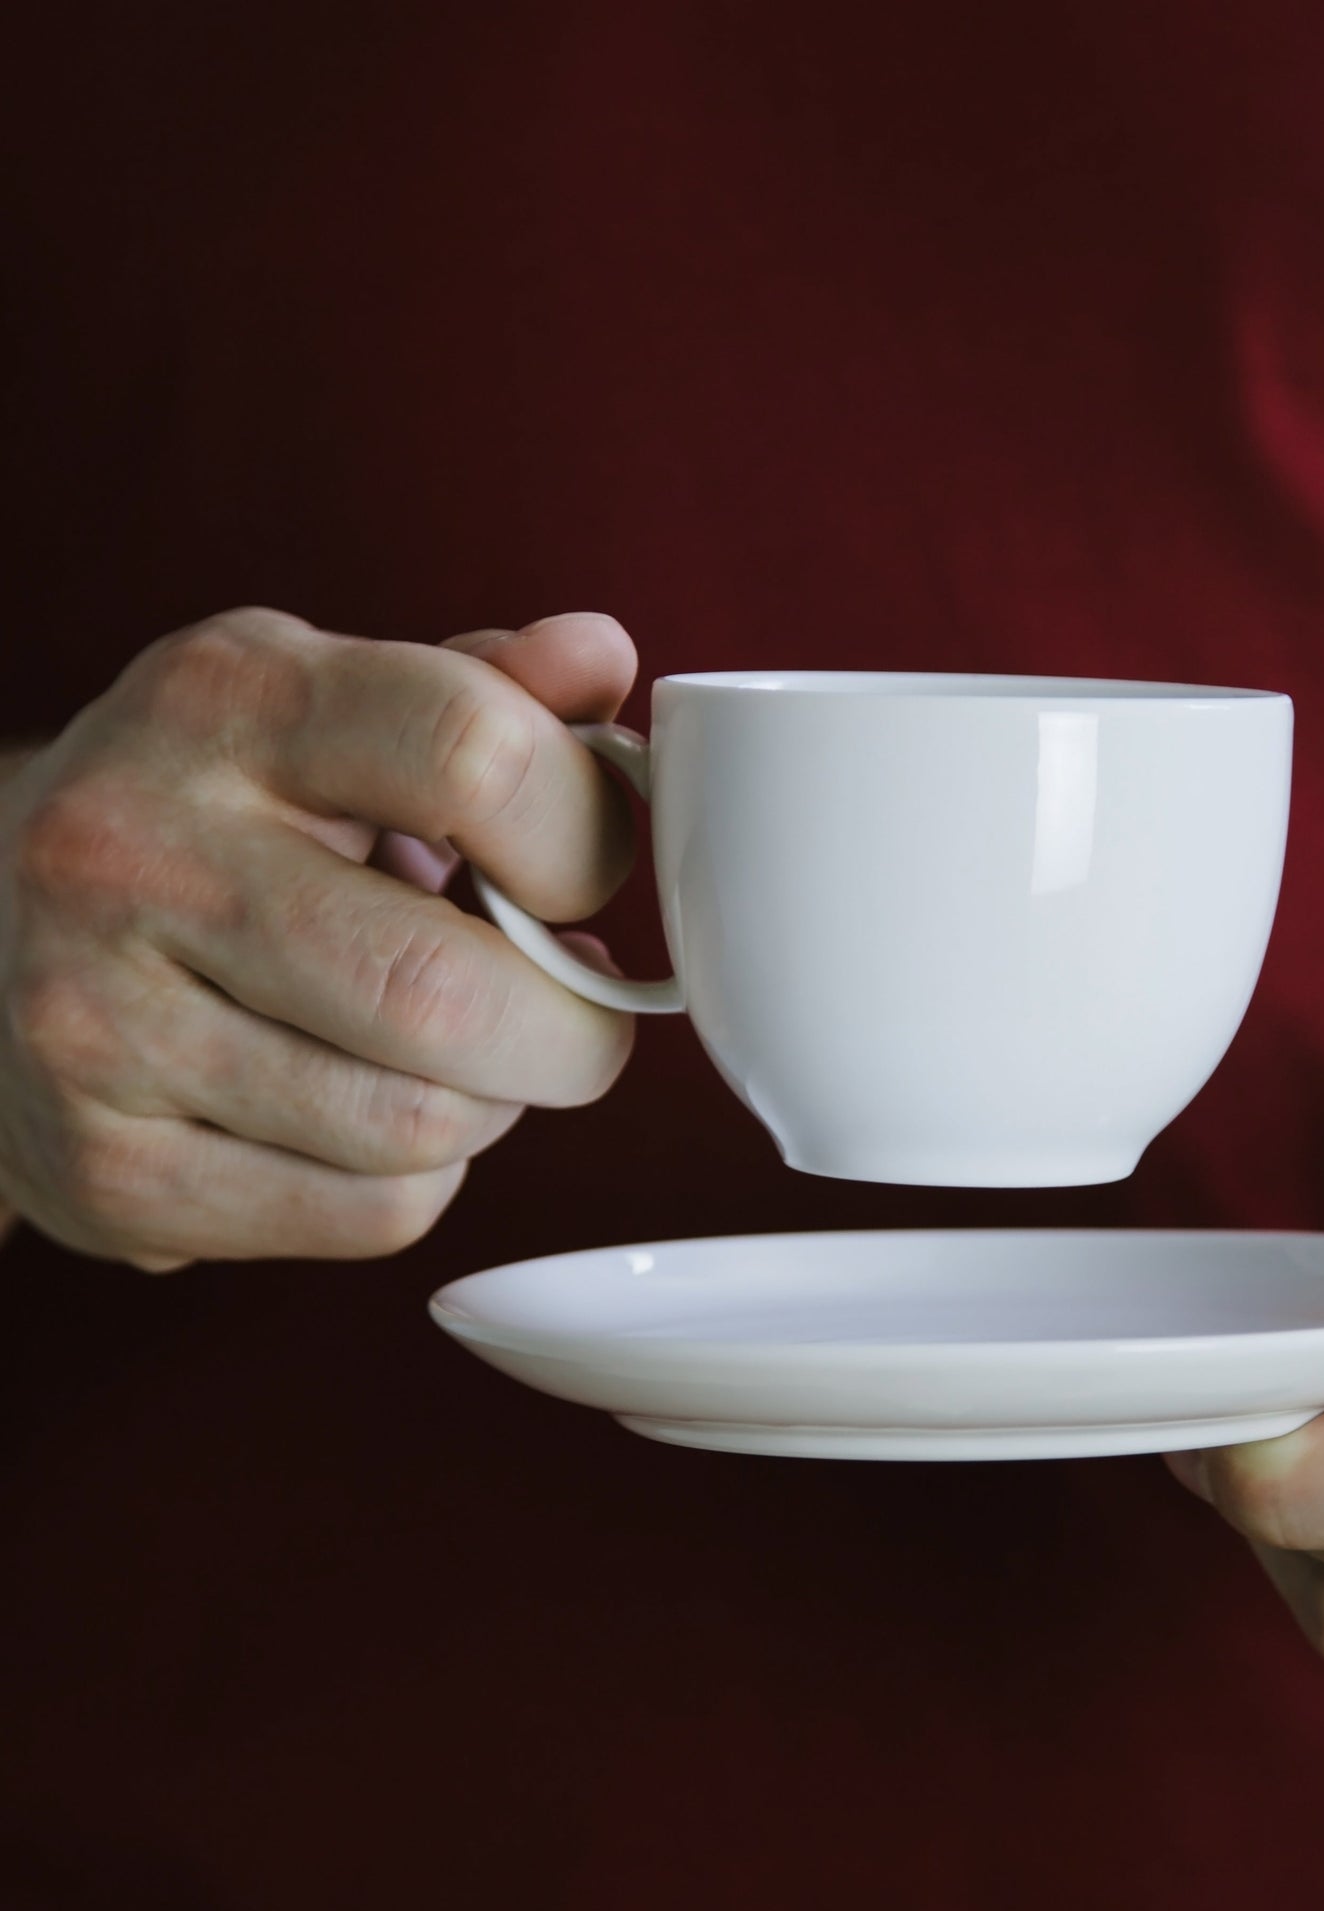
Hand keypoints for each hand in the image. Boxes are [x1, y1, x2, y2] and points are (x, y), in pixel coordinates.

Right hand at [0, 607, 637, 1268]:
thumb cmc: (223, 815)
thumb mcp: (333, 708)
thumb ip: (485, 689)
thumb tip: (601, 657)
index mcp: (228, 700)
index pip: (475, 753)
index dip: (586, 836)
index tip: (584, 874)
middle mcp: (137, 852)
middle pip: (449, 992)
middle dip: (572, 1028)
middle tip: (574, 1014)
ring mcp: (96, 1023)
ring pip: (421, 1125)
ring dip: (495, 1105)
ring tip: (456, 1056)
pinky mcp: (106, 1171)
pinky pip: (375, 1213)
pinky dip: (422, 1180)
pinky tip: (373, 1117)